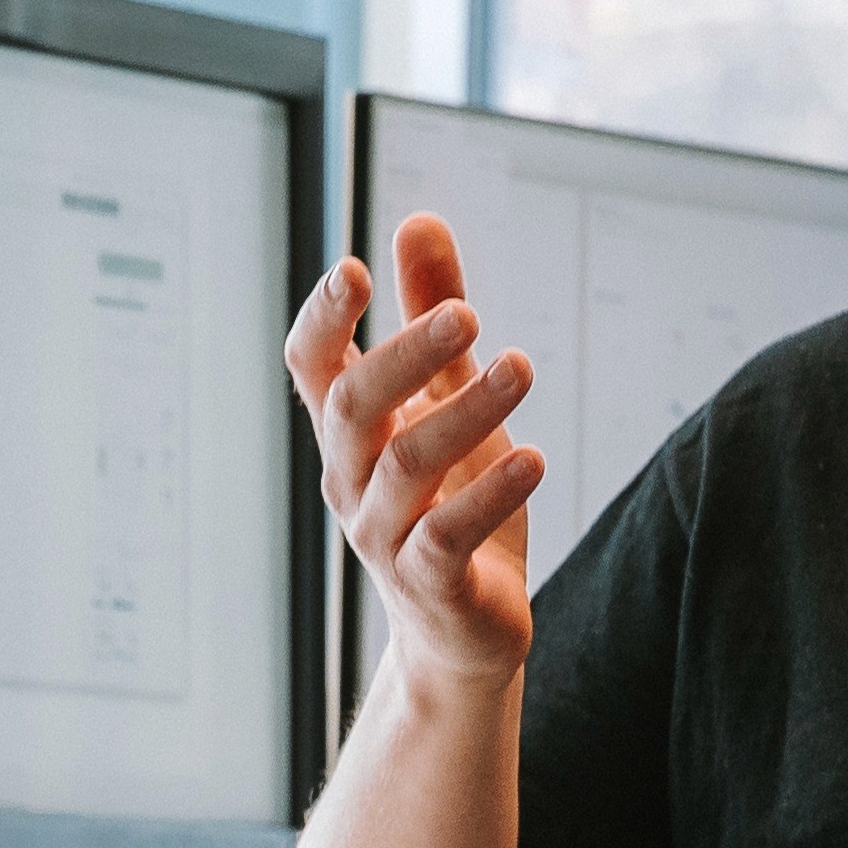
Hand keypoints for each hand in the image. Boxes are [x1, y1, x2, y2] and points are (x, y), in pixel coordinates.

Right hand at [284, 215, 542, 688]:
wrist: (463, 626)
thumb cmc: (453, 498)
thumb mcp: (448, 398)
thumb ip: (433, 312)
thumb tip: (419, 220)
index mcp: (351, 433)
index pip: (313, 369)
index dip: (325, 320)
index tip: (355, 269)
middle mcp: (352, 479)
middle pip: (352, 409)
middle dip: (404, 357)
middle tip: (470, 313)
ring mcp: (384, 535)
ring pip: (406, 466)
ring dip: (466, 413)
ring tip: (522, 367)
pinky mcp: (431, 582)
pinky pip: (446, 536)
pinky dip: (488, 495)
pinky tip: (534, 458)